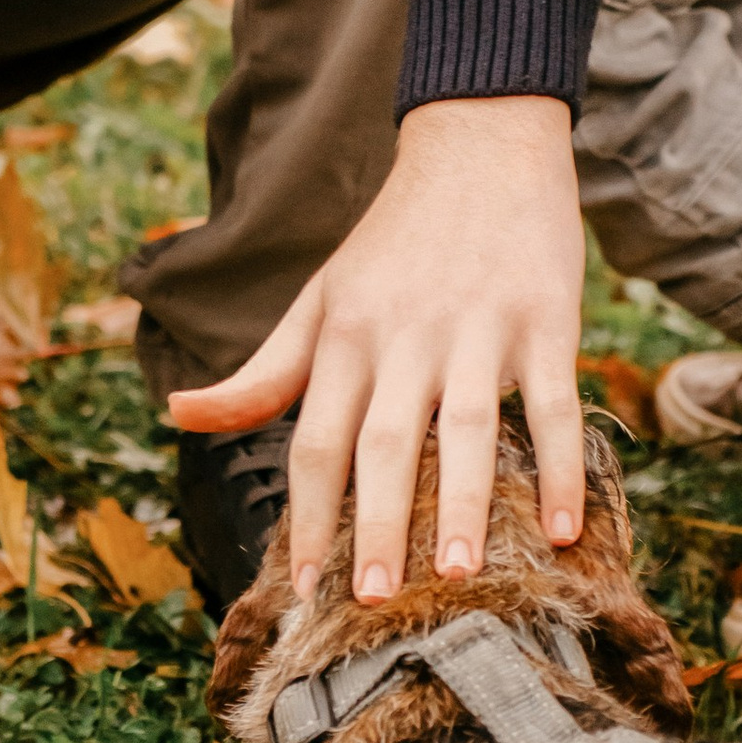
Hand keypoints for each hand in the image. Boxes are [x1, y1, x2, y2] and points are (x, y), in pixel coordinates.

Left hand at [168, 95, 585, 600]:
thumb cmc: (395, 236)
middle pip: (383, 442)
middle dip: (378, 526)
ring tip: (458, 574)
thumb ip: (261, 370)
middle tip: (377, 602)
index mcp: (344, 334)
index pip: (314, 438)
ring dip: (462, 503)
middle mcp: (405, 334)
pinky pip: (553, 402)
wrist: (479, 140)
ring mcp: (478, 326)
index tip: (304, 587)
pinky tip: (563, 528)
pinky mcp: (544, 318)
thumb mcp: (319, 295)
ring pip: (467, 425)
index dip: (307, 516)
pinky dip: (560, 465)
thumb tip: (178, 413)